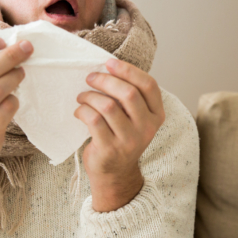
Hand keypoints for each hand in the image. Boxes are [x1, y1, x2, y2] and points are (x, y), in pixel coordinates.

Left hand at [74, 59, 165, 211]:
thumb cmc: (121, 137)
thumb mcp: (136, 118)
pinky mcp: (110, 149)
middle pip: (128, 93)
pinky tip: (79, 111)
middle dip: (105, 80)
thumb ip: (131, 96)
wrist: (115, 173)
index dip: (128, 70)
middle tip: (90, 77)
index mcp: (157, 116)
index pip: (149, 85)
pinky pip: (93, 120)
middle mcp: (147, 128)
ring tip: (82, 96)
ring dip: (90, 96)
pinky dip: (82, 110)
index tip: (109, 63)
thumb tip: (109, 67)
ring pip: (108, 105)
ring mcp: (129, 140)